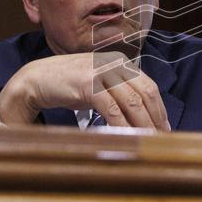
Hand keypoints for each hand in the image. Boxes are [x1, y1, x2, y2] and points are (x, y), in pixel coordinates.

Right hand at [0, 52, 170, 130]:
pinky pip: (112, 108)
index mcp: (120, 62)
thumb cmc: (70, 86)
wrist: (36, 79)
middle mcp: (113, 63)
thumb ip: (119, 92)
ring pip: (131, 101)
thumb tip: (142, 116)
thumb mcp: (99, 84)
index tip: (165, 126)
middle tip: (161, 137)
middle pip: (144, 93)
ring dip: (142, 123)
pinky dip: (122, 124)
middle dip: (155, 117)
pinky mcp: (88, 84)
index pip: (148, 86)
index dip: (159, 108)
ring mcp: (101, 72)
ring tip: (149, 140)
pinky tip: (127, 136)